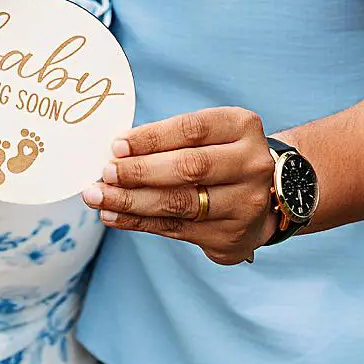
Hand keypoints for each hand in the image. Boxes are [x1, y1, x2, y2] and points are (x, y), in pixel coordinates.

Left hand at [80, 107, 278, 265]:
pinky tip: (113, 215)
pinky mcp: (231, 236)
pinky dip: (139, 222)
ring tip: (98, 197)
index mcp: (243, 127)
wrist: (265, 198)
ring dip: (131, 201)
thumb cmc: (221, 156)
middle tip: (104, 173)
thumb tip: (116, 152)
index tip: (116, 146)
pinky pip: (175, 228)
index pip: (191, 130)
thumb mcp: (210, 135)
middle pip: (188, 168)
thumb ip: (171, 140)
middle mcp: (251, 165)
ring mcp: (245, 203)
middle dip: (139, 172)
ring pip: (179, 203)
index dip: (151, 138)